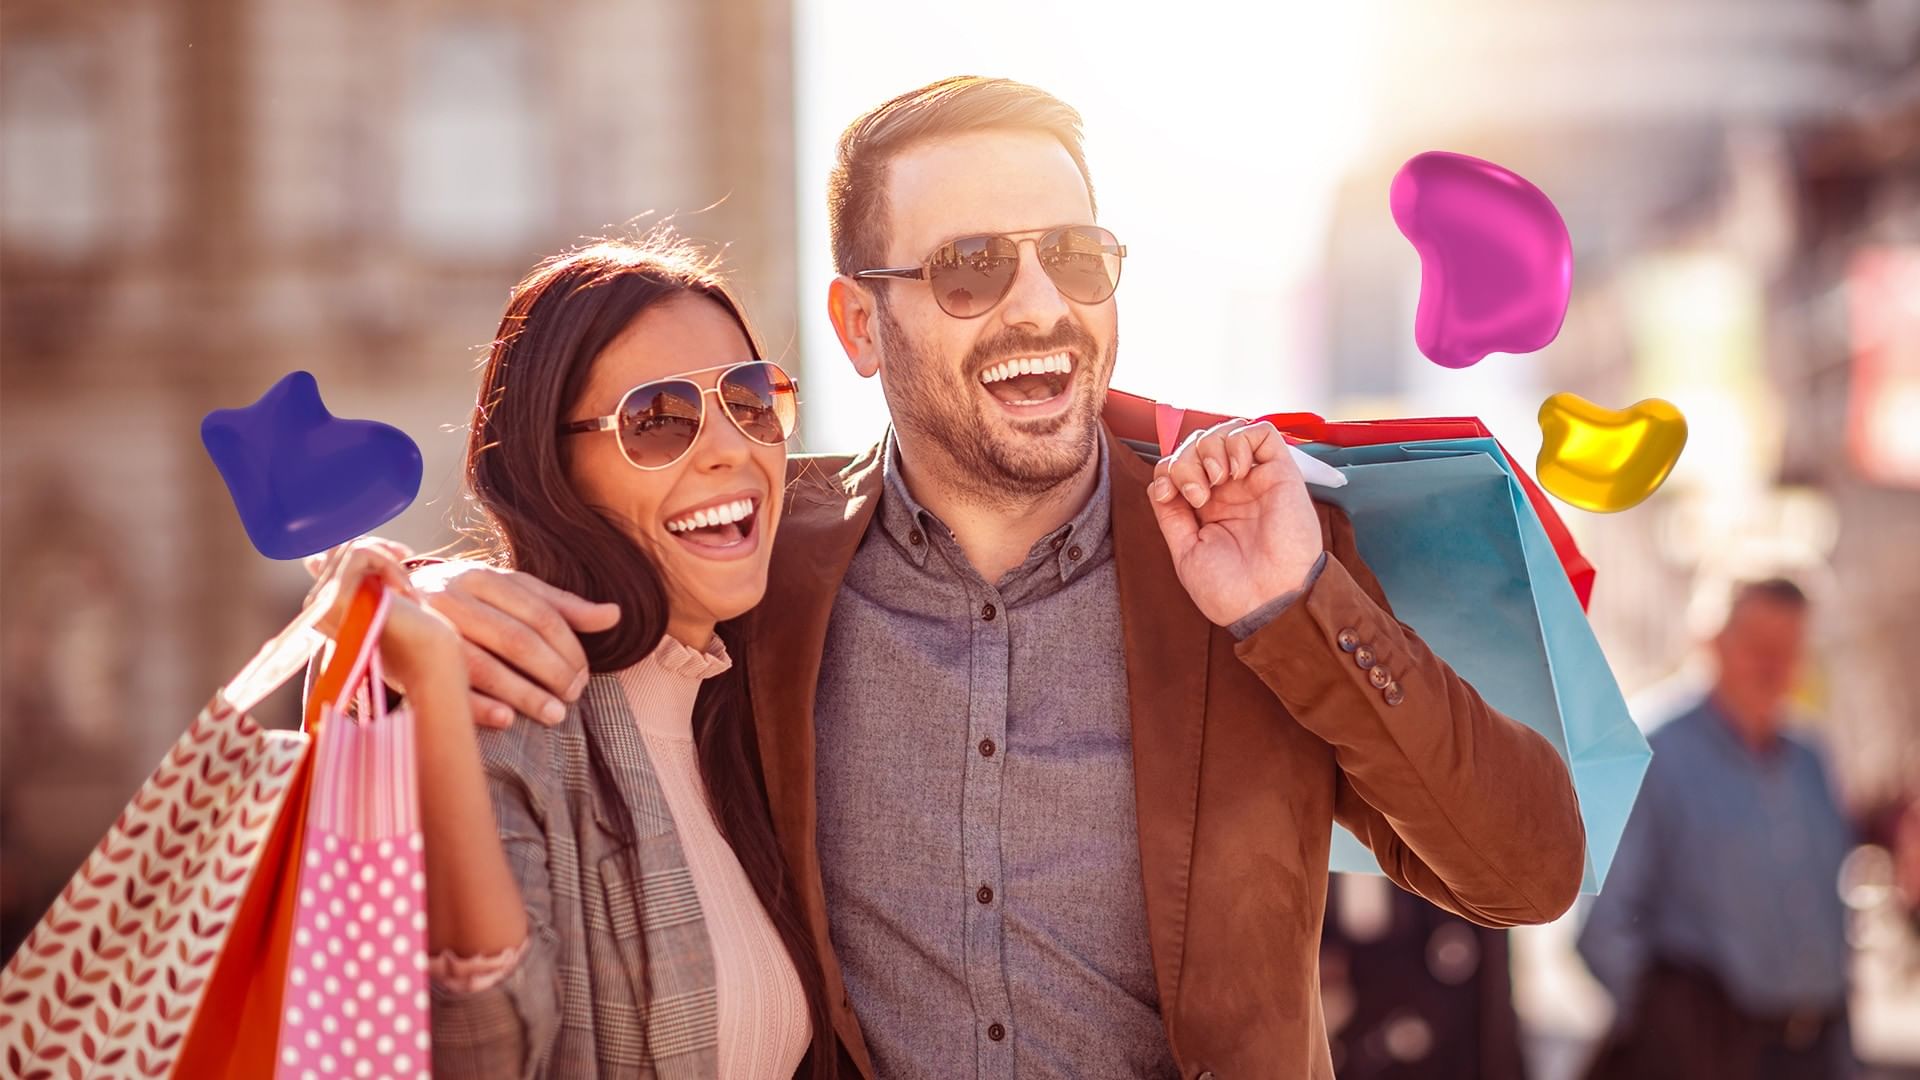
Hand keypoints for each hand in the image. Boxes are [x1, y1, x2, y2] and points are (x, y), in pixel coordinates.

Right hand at [306, 541, 461, 694]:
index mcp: (321, 606)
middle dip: (381, 553)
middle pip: (341, 547)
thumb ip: (350, 577)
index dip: (368, 553)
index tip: (399, 565)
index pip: (331, 555)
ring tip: (404, 585)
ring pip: (349, 546)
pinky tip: (404, 589)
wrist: (429, 658)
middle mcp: (315, 606)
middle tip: (405, 580)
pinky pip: (359, 553)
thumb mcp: (376, 596)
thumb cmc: (411, 628)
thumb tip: (313, 560)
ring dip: (386, 558)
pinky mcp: (337, 599)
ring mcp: (322, 604)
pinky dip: (387, 562)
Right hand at [413, 563, 620, 728]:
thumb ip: (560, 605)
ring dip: (523, 694)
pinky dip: (479, 706)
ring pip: (483, 665)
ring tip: (554, 714)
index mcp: (483, 578)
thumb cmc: (465, 600)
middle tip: (574, 696)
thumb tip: (615, 615)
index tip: (585, 675)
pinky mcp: (407, 661)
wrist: (385, 604)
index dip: (569, 648)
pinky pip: (447, 687)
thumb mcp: (510, 592)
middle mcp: (453, 598)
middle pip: (516, 639)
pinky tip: (507, 721)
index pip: (539, 615)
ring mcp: (428, 630)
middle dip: (552, 672)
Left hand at [1148, 419, 1323, 626]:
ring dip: (1209, 449)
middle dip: (1186, 461)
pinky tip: (1237, 470)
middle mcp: (1231, 490)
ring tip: (1217, 480)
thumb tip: (1159, 483)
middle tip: (1197, 495)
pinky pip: (1262, 432)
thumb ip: (1171, 515)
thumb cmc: (1230, 591)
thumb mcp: (1185, 552)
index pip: (1180, 465)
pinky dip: (1240, 440)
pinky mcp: (1281, 472)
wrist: (1266, 604)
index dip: (1168, 470)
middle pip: (1198, 444)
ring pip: (1225, 432)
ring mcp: (1255, 479)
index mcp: (1208, 508)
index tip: (1168, 495)